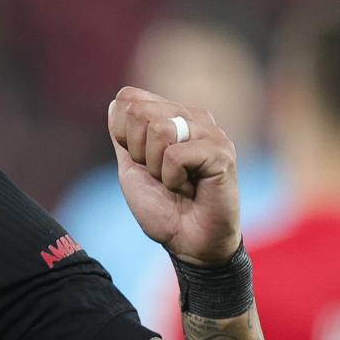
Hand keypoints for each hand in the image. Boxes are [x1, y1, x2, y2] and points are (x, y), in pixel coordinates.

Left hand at [107, 85, 241, 266]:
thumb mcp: (132, 166)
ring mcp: (211, 133)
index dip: (122, 133)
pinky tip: (189, 188)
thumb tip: (117, 102)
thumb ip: (123, 134)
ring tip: (175, 181)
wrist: (187, 241)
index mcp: (171, 115)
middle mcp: (193, 117)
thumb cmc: (162, 205)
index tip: (139, 159)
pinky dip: (172, 178)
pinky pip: (176, 155)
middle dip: (137, 150)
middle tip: (158, 173)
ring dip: (156, 166)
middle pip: (139, 111)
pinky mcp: (222, 153)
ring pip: (159, 130)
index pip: (128, 98)